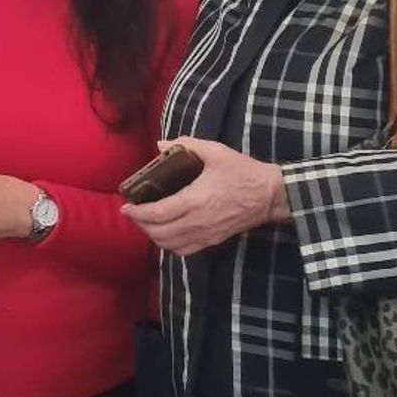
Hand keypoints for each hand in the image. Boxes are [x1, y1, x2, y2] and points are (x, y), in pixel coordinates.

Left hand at [120, 138, 290, 256]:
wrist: (270, 195)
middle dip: (141, 224)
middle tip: (134, 213)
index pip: (157, 213)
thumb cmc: (242, 172)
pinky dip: (169, 245)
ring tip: (146, 223)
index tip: (126, 206)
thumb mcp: (215, 151)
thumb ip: (186, 145)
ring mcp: (205, 235)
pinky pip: (184, 251)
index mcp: (194, 200)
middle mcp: (197, 222)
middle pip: (159, 232)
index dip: (138, 213)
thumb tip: (160, 145)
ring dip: (153, 236)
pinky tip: (166, 234)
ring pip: (169, 245)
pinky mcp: (213, 241)